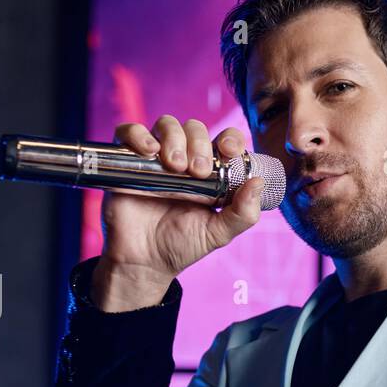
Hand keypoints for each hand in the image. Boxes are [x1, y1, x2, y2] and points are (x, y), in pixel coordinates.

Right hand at [97, 115, 264, 289]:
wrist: (144, 261)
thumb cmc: (182, 245)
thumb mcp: (219, 233)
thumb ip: (243, 214)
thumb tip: (258, 182)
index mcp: (210, 172)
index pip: (224, 140)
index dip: (230, 138)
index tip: (229, 151)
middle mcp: (184, 159)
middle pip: (195, 128)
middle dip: (199, 144)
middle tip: (198, 172)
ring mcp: (156, 158)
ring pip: (167, 124)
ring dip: (174, 138)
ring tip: (175, 167)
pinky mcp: (128, 161)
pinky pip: (129, 132)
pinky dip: (139, 134)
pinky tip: (149, 152)